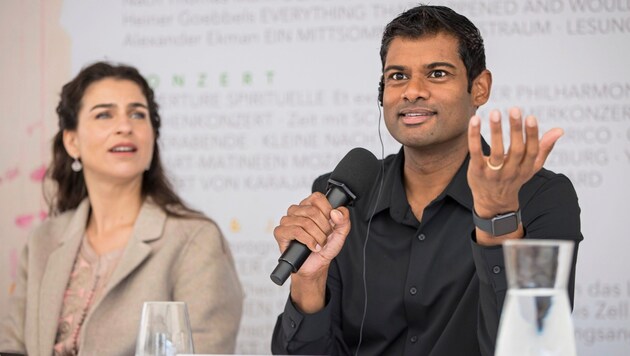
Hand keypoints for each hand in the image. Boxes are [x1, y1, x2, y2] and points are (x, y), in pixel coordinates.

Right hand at [273, 192, 350, 312]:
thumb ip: (344, 220)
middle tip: (326, 237)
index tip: (331, 223)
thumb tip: (336, 212)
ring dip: (317, 237)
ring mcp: (287, 221)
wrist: (316, 265)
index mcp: (309, 206)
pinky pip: (296, 231)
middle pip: (313, 211)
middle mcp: (297, 211)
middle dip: (324, 228)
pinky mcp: (280, 232)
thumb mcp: (340, 233)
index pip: (317, 197)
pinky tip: (312, 247)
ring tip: (319, 244)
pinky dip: (308, 241)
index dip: (327, 211)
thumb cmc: (325, 247)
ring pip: (305, 222)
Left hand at [467, 107, 562, 242]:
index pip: (531, 151)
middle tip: (514, 109)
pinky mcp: (477, 172)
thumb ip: (544, 148)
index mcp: (526, 168)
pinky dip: (474, 137)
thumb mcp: (531, 167)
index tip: (531, 117)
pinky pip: (475, 153)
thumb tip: (559, 130)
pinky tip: (475, 120)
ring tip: (495, 112)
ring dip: (496, 131)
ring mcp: (493, 173)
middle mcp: (511, 171)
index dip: (532, 135)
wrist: (493, 203)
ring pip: (496, 152)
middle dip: (515, 129)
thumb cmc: (514, 178)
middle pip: (516, 150)